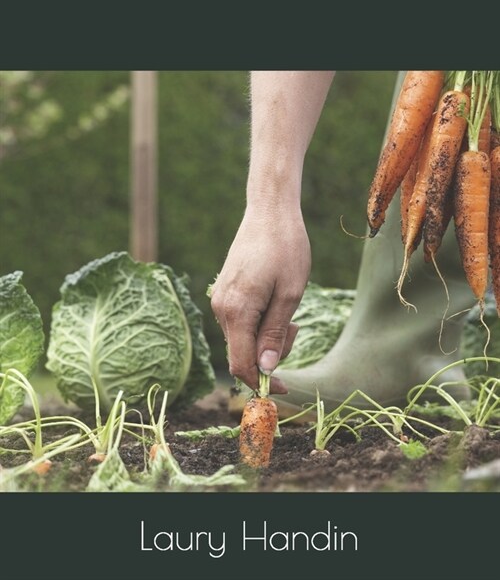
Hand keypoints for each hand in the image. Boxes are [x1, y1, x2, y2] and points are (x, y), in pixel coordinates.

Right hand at [210, 206, 310, 392]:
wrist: (269, 211)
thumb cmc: (285, 249)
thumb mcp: (290, 295)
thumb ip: (275, 334)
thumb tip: (266, 370)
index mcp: (236, 311)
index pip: (241, 365)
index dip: (262, 382)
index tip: (285, 388)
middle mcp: (221, 308)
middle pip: (242, 353)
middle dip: (271, 352)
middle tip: (296, 326)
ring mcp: (220, 299)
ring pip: (241, 338)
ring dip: (267, 335)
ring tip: (289, 309)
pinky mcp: (224, 291)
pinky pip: (239, 321)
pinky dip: (259, 322)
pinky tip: (275, 302)